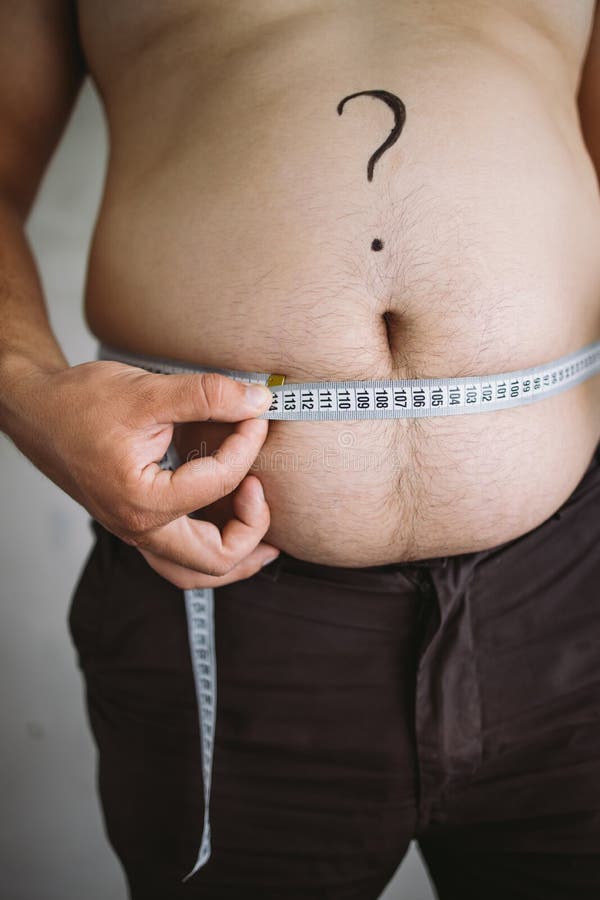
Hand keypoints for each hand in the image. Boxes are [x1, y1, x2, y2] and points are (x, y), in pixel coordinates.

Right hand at [11, 359, 278, 586]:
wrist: (38, 411)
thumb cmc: (80, 403)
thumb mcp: (148, 391)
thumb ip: (207, 396)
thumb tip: (257, 401)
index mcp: (142, 500)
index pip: (218, 483)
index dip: (247, 444)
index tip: (255, 414)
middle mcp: (138, 528)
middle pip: (214, 560)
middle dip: (253, 528)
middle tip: (263, 488)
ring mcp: (136, 531)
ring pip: (195, 572)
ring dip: (236, 559)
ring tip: (266, 540)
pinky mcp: (137, 523)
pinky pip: (180, 558)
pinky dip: (211, 547)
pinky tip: (230, 524)